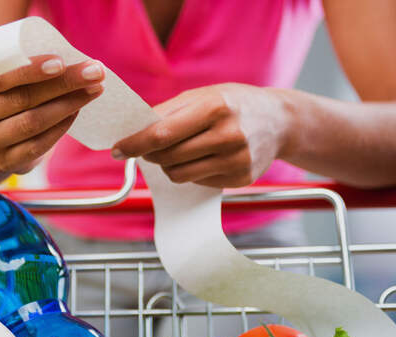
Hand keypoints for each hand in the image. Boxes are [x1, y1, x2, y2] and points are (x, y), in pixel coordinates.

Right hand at [0, 55, 104, 173]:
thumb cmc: (5, 96)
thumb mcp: (4, 79)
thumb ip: (22, 67)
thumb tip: (70, 57)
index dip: (31, 71)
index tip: (62, 61)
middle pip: (23, 99)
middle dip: (63, 84)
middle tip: (94, 72)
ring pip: (33, 122)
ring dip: (69, 104)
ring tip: (93, 89)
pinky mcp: (5, 161)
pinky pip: (39, 144)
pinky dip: (61, 127)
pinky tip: (76, 112)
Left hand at [111, 83, 292, 187]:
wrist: (280, 121)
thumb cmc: (233, 104)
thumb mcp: (202, 96)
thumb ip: (167, 112)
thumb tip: (132, 130)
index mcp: (215, 108)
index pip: (162, 134)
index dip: (134, 144)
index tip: (116, 149)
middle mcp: (228, 135)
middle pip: (167, 157)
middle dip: (149, 153)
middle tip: (147, 147)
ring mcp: (237, 160)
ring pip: (178, 174)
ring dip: (168, 165)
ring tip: (178, 150)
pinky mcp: (241, 179)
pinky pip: (197, 182)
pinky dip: (191, 171)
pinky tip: (204, 157)